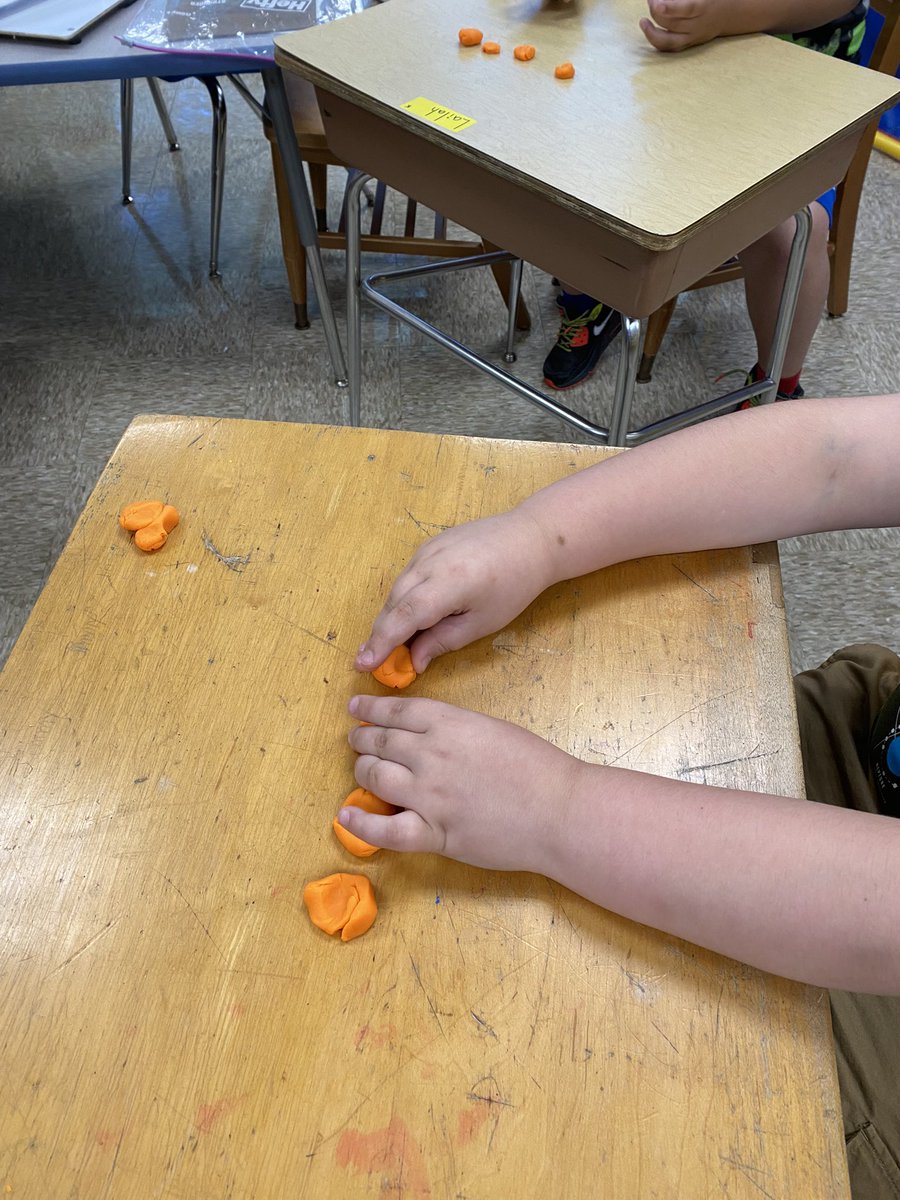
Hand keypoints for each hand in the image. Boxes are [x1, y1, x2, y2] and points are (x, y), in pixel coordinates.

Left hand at [342, 694, 588, 872]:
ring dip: (361, 771)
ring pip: (374, 778)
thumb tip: (426, 736)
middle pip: (380, 742)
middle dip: (362, 739)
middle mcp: (431, 754)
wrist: (558, 809)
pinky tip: (346, 816)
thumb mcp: (491, 728)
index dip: (370, 709)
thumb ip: (455, 729)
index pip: (396, 711)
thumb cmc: (536, 766)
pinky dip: (362, 823)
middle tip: (357, 740)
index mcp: (449, 722)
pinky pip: (386, 829)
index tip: (356, 708)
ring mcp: (429, 794)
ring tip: (359, 769)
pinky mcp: (434, 832)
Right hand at [355, 508, 556, 674]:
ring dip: (390, 616)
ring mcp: (427, 549)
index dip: (381, 643)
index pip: (403, 617)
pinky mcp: (429, 544)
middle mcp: (431, 562)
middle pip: (394, 603)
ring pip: (397, 589)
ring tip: (388, 644)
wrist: (530, 538)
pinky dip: (402, 598)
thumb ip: (443, 641)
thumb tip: (414, 660)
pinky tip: (407, 615)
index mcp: (448, 583)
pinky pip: (407, 575)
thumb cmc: (514, 584)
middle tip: (372, 662)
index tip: (363, 664)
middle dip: (380, 634)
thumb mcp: (482, 622)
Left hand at [639, 0, 724, 50]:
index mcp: (704, 7)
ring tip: (643, 22)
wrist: (731, 13)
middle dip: (657, 12)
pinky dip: (658, 41)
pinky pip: (671, 47)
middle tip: (651, 0)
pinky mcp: (689, 44)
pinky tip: (649, 31)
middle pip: (673, 24)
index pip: (686, 9)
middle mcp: (698, 25)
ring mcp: (693, 37)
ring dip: (652, 33)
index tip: (657, 5)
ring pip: (670, 41)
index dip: (670, 8)